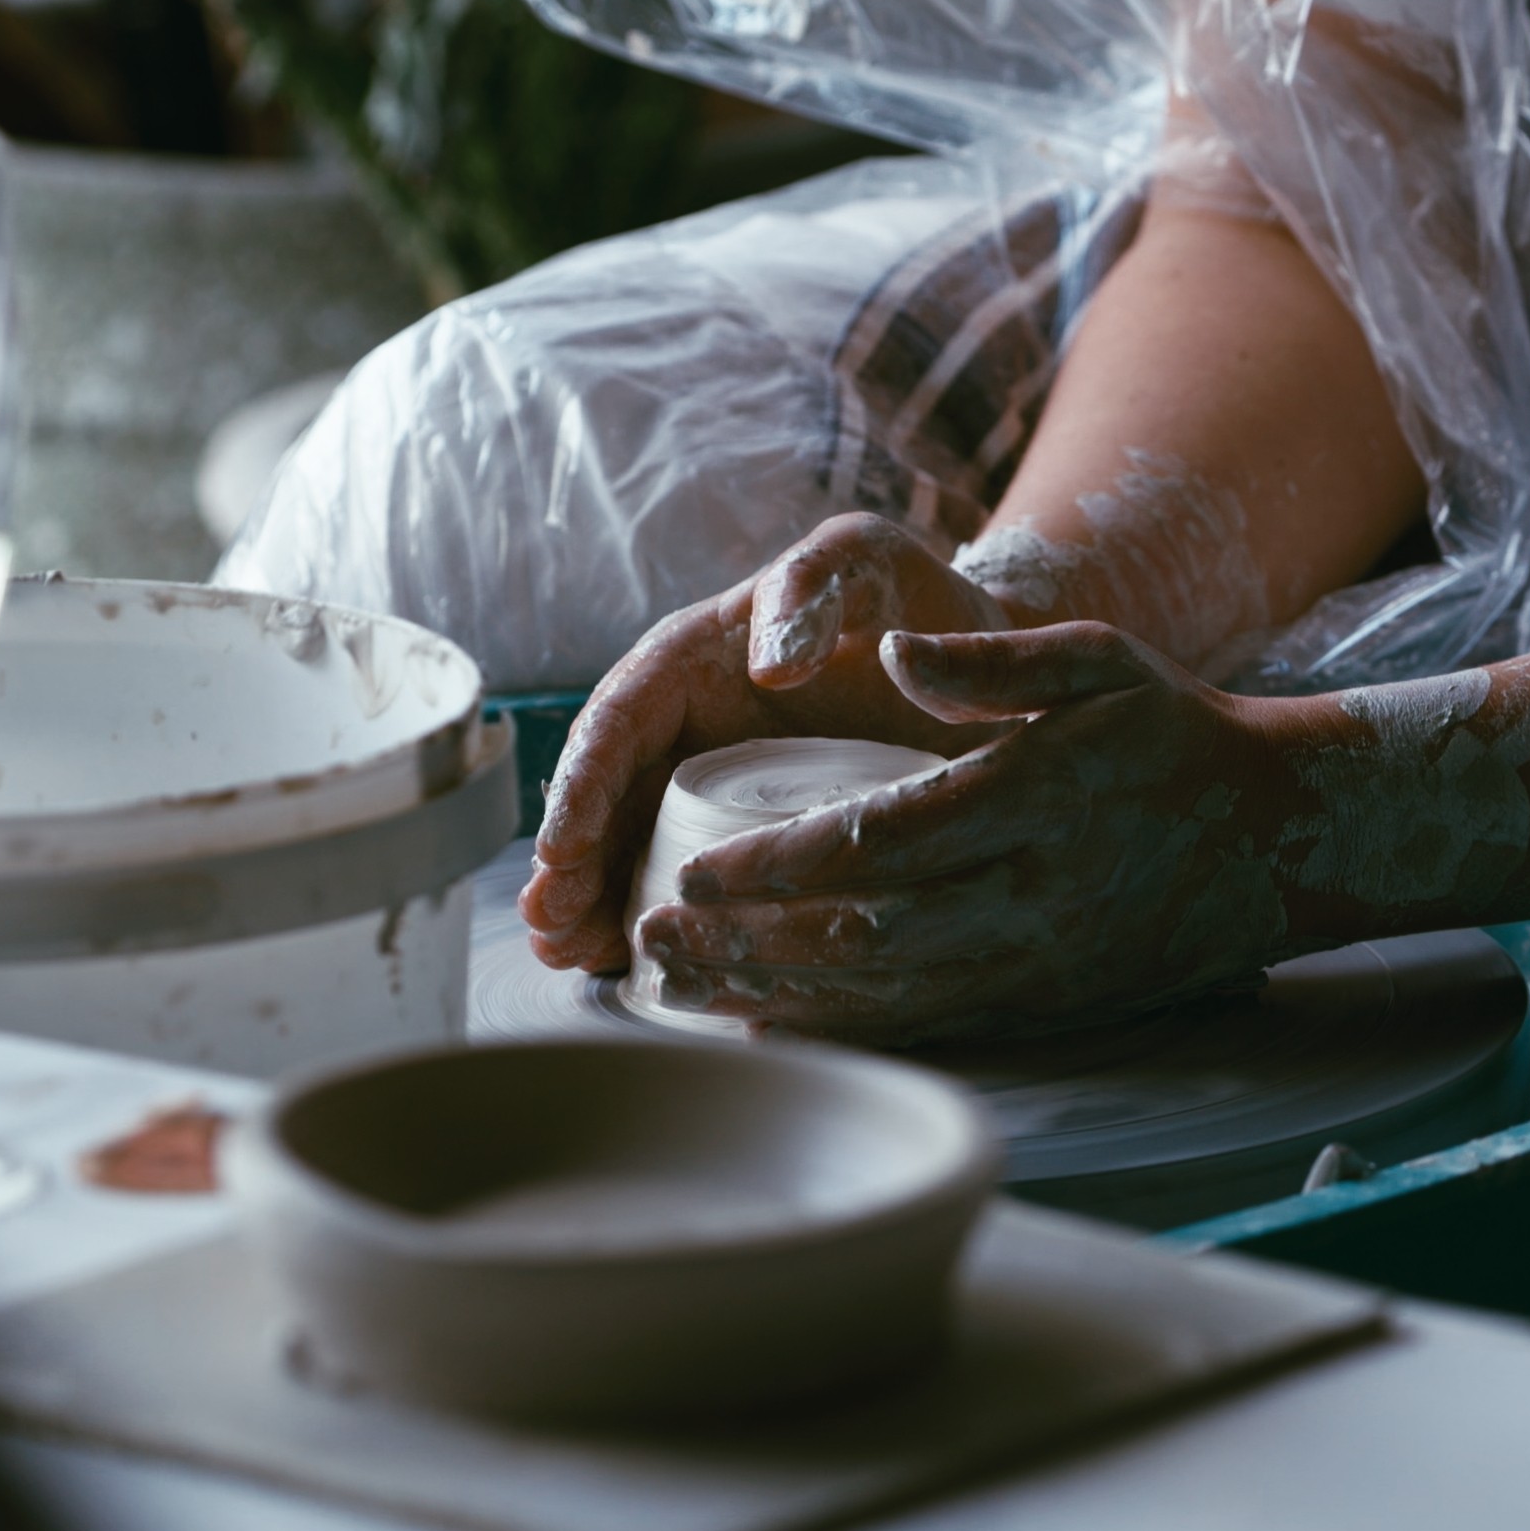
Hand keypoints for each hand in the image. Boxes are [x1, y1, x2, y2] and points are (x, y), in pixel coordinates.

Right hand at [522, 515, 1012, 973]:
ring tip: (568, 956)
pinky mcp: (751, 835)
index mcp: (694, 660)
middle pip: (608, 797)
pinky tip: (630, 969)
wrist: (979, 655)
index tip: (563, 850)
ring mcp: (714, 785)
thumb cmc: (914, 599)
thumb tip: (768, 662)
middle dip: (571, 864)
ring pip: (632, 847)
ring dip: (594, 904)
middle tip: (550, 926)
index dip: (583, 786)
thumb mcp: (864, 561)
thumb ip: (813, 584)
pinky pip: (692, 881)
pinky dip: (657, 923)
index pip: (620, 720)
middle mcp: (688, 727)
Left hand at [635, 622, 1325, 1041]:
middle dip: (747, 941)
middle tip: (653, 933)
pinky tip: (763, 1022)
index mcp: (1034, 800)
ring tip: (679, 980)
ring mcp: (1034, 963)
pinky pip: (922, 1025)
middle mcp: (1029, 897)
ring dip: (772, 991)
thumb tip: (889, 651)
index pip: (883, 840)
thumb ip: (991, 660)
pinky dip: (836, 1030)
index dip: (781, 864)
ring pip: (883, 992)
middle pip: (864, 933)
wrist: (1276, 837)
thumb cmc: (1173, 733)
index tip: (695, 864)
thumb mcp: (1098, 662)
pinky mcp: (1038, 1005)